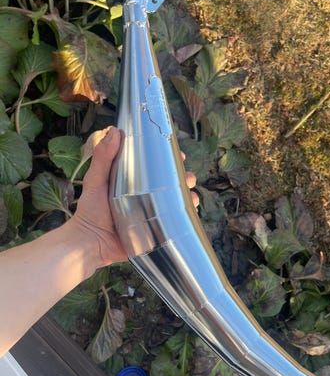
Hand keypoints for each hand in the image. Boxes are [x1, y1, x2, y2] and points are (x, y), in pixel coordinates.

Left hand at [71, 126, 198, 267]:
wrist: (91, 244)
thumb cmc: (90, 211)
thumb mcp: (95, 181)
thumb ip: (103, 157)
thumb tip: (115, 131)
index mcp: (134, 181)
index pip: (156, 166)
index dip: (170, 159)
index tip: (180, 154)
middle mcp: (146, 195)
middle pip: (172, 183)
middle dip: (185, 178)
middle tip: (188, 178)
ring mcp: (152, 213)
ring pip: (177, 201)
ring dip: (190, 197)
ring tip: (193, 197)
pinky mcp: (155, 230)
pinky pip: (175, 222)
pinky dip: (186, 217)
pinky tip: (191, 213)